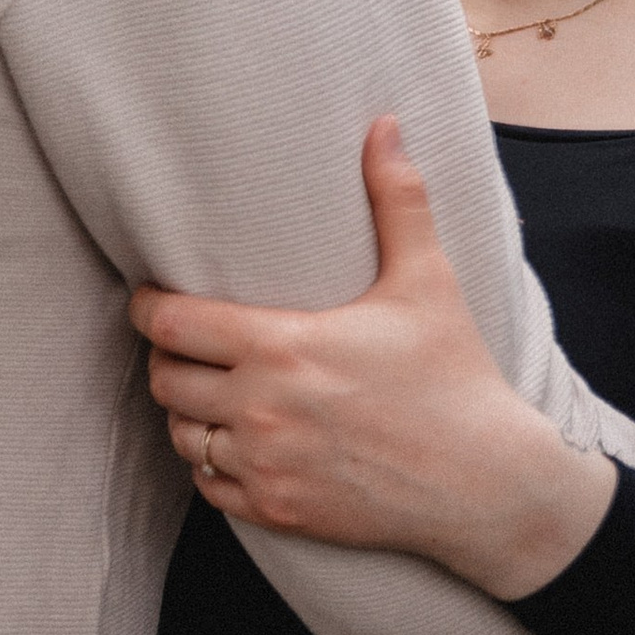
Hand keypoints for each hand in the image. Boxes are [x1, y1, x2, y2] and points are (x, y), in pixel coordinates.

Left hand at [129, 118, 617, 600]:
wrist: (487, 484)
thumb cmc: (456, 376)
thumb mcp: (428, 281)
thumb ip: (398, 199)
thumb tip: (385, 123)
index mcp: (283, 346)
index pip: (168, 323)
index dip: (146, 306)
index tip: (152, 295)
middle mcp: (262, 410)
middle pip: (163, 378)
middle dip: (166, 356)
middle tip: (188, 340)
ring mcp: (266, 467)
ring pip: (179, 434)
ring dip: (185, 410)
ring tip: (208, 387)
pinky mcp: (277, 511)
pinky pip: (207, 485)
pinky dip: (210, 462)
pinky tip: (235, 438)